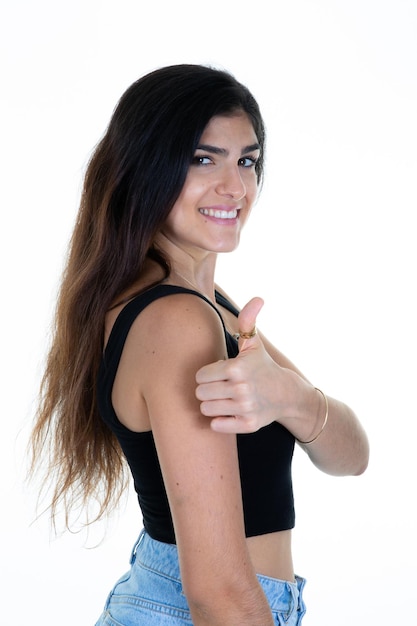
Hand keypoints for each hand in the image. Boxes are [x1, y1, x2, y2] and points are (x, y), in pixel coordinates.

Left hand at [196, 297, 282, 432]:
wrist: (287, 395)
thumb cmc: (263, 367)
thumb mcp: (254, 344)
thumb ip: (248, 320)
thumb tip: (258, 298)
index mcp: (237, 367)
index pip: (200, 376)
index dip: (208, 374)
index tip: (219, 373)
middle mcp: (241, 389)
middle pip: (200, 393)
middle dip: (208, 390)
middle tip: (221, 387)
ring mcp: (245, 408)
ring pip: (206, 410)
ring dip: (213, 405)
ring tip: (225, 399)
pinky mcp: (248, 425)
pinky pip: (216, 425)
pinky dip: (220, 421)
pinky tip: (230, 412)